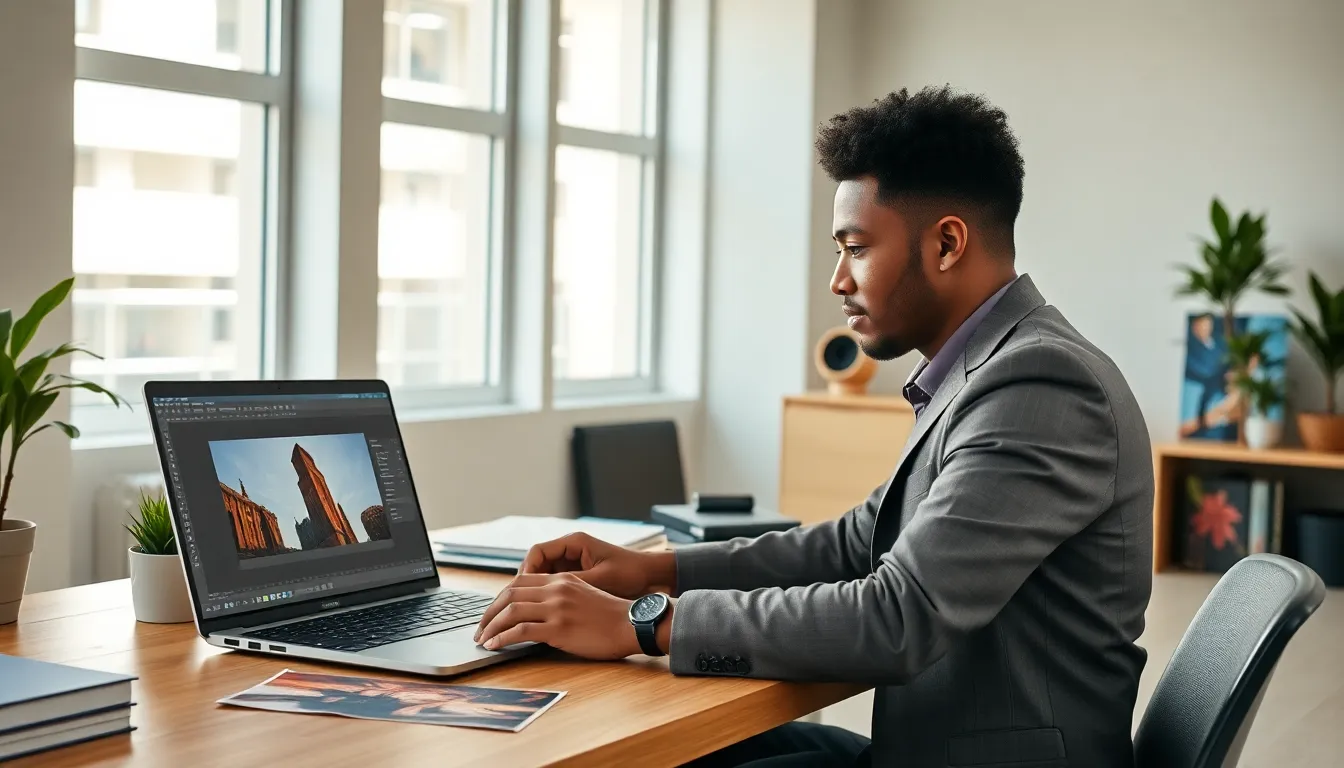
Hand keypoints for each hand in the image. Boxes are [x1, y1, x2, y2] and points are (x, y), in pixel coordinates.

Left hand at [473, 572, 653, 659]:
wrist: (633, 624)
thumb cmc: (612, 616)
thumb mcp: (584, 595)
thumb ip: (562, 596)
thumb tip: (540, 611)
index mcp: (562, 579)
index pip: (520, 581)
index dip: (501, 598)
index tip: (492, 613)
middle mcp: (556, 589)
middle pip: (509, 593)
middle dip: (489, 612)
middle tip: (480, 628)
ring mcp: (557, 607)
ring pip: (511, 610)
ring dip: (491, 626)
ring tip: (483, 640)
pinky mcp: (558, 628)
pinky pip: (520, 630)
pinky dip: (502, 638)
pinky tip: (495, 646)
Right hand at [518, 532, 675, 599]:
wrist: (652, 577)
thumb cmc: (630, 574)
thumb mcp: (600, 579)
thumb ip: (572, 583)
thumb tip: (546, 595)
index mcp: (575, 542)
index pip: (537, 552)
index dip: (526, 570)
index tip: (520, 589)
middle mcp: (571, 549)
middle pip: (536, 564)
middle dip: (525, 583)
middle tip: (516, 604)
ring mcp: (574, 562)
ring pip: (543, 575)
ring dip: (534, 591)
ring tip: (525, 610)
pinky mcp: (578, 575)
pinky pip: (555, 583)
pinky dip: (547, 596)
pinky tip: (543, 611)